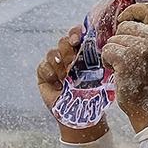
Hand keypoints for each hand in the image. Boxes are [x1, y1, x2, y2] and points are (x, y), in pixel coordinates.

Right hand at [36, 28, 105, 144]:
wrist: (81, 114)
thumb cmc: (94, 95)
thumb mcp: (101, 74)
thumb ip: (99, 58)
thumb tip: (105, 43)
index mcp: (83, 52)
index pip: (77, 34)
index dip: (76, 33)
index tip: (77, 40)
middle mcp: (68, 56)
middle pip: (63, 41)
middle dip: (68, 52)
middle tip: (73, 65)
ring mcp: (55, 66)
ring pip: (52, 53)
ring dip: (59, 64)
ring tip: (66, 77)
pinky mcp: (44, 76)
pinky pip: (42, 66)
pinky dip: (49, 73)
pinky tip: (56, 83)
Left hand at [98, 4, 147, 132]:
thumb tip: (127, 16)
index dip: (133, 11)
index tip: (123, 20)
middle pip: (126, 25)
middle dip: (119, 40)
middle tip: (125, 58)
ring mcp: (144, 48)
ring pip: (114, 38)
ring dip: (113, 52)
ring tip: (124, 68)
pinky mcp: (128, 58)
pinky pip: (108, 49)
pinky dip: (106, 60)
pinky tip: (116, 72)